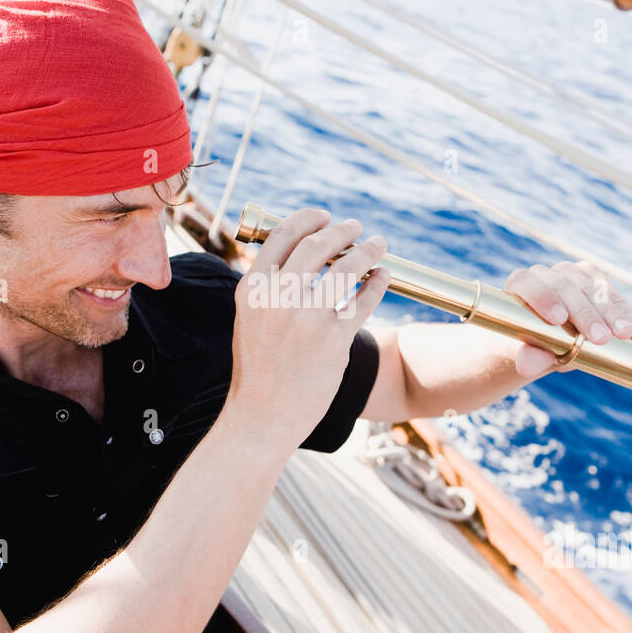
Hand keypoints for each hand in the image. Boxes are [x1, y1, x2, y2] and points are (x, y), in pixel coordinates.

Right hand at [227, 208, 390, 446]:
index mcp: (251, 289)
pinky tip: (382, 275)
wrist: (262, 416)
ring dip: (367, 250)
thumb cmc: (258, 368)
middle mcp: (277, 299)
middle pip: (318, 245)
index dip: (308, 220)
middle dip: (342, 230)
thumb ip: (268, 286)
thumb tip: (302, 250)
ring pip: (347, 268)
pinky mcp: (334, 341)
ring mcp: (307, 319)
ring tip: (379, 244)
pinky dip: (377, 282)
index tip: (325, 216)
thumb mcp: (249, 318)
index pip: (283, 236)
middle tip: (357, 227)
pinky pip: (363, 300)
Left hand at [503, 260, 631, 377]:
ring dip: (612, 312)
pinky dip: (627, 313)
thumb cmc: (530, 345)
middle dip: (585, 313)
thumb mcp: (527, 354)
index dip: (543, 298)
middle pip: (565, 286)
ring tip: (626, 334)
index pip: (527, 283)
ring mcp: (572, 273)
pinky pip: (613, 294)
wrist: (547, 341)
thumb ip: (527, 357)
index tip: (559, 320)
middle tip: (601, 338)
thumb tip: (528, 364)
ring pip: (593, 288)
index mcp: (520, 285)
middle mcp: (546, 274)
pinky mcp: (594, 279)